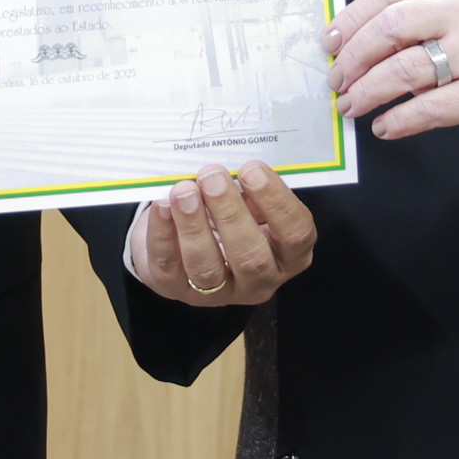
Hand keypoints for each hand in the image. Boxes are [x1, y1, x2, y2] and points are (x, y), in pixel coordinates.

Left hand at [124, 163, 317, 307]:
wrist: (189, 237)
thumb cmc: (229, 214)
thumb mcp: (250, 202)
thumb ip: (250, 189)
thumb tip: (233, 166)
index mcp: (288, 255)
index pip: (296, 235)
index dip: (277, 202)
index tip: (252, 170)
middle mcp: (258, 281)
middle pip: (252, 258)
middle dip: (230, 214)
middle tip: (212, 177)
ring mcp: (218, 292)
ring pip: (207, 268)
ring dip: (194, 226)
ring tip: (184, 192)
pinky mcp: (177, 289)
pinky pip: (169, 266)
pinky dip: (163, 234)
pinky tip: (162, 206)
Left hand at [328, 0, 458, 172]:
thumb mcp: (450, 30)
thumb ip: (408, 27)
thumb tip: (343, 44)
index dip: (354, 15)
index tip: (330, 42)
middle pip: (394, 24)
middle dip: (355, 55)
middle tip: (336, 80)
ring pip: (405, 68)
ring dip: (368, 90)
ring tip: (350, 106)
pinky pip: (426, 108)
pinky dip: (397, 120)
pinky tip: (382, 127)